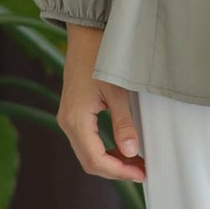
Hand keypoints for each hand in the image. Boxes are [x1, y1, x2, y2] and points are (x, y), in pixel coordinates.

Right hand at [57, 23, 146, 181]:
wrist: (85, 35)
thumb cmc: (101, 58)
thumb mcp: (117, 92)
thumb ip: (123, 124)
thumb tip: (131, 152)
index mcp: (76, 119)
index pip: (96, 160)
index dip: (120, 171)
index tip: (141, 173)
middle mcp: (67, 122)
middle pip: (89, 162)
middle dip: (116, 171)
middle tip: (142, 171)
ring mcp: (68, 118)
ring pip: (87, 154)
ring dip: (111, 162)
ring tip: (136, 163)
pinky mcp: (73, 114)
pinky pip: (86, 142)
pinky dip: (104, 150)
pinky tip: (122, 149)